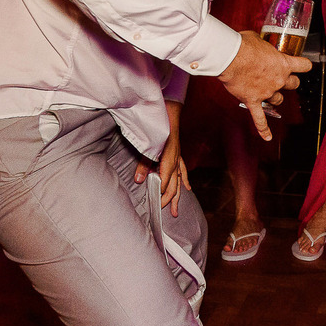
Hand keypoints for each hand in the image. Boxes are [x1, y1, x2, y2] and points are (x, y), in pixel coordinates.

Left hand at [133, 101, 190, 217]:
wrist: (169, 113)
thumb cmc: (158, 130)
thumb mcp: (147, 147)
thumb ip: (143, 164)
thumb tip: (139, 180)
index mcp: (168, 160)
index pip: (166, 182)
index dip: (162, 194)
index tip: (157, 204)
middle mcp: (175, 161)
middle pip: (174, 185)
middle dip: (170, 199)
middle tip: (166, 211)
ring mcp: (178, 158)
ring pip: (179, 182)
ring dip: (178, 196)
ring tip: (176, 211)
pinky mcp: (178, 155)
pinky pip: (183, 171)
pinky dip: (184, 180)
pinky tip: (187, 189)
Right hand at [218, 31, 311, 140]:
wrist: (229, 57)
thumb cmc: (243, 45)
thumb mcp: (259, 40)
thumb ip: (264, 47)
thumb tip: (259, 46)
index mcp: (283, 64)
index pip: (304, 66)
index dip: (303, 65)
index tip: (302, 65)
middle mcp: (279, 80)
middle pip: (294, 85)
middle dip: (290, 82)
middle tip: (283, 78)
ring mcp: (267, 92)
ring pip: (278, 100)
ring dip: (276, 97)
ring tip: (269, 93)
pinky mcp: (253, 101)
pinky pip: (260, 119)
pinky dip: (264, 129)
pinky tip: (268, 137)